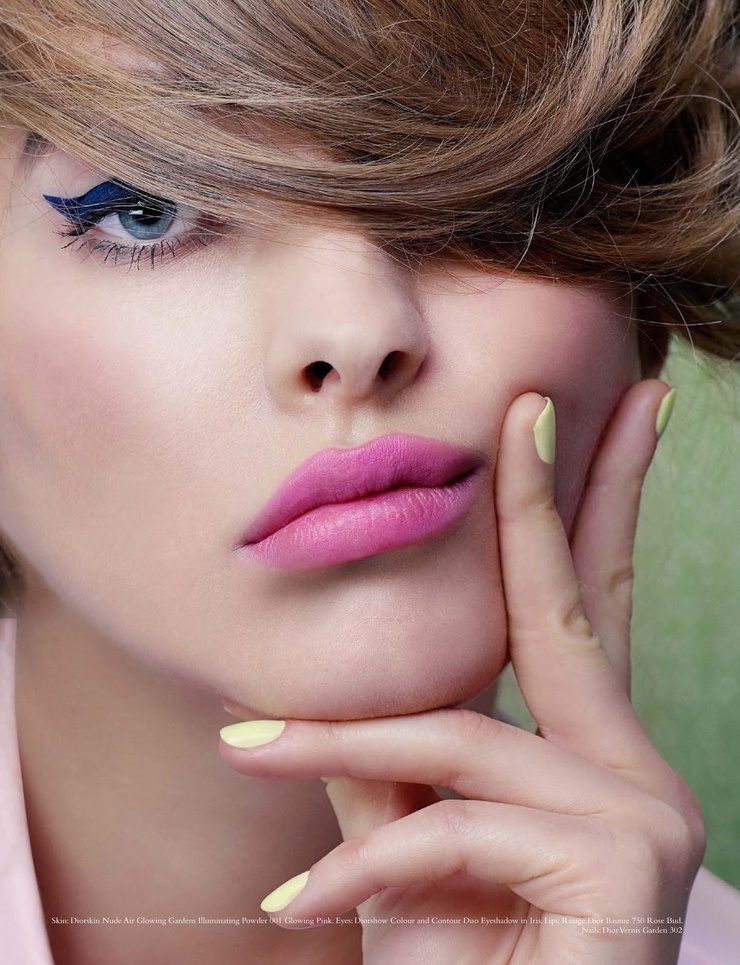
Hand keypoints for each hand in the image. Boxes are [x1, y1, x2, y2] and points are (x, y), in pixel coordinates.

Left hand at [218, 383, 705, 963]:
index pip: (585, 612)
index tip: (592, 420)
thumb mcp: (403, 850)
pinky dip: (367, 858)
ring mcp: (645, 813)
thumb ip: (384, 760)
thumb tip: (331, 685)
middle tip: (532, 402)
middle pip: (575, 606)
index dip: (585, 510)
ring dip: (343, 750)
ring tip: (248, 755)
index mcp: (596, 759)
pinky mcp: (623, 860)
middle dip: (550, 496)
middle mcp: (639, 771)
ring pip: (464, 737)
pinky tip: (305, 904)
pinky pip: (455, 818)